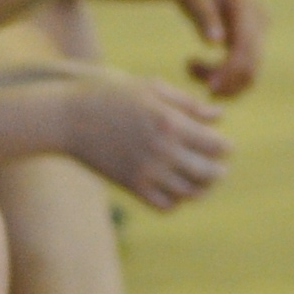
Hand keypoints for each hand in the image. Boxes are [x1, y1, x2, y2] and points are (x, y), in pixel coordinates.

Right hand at [66, 67, 230, 207]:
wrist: (68, 118)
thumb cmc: (110, 95)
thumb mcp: (150, 88)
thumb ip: (187, 103)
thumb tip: (218, 117)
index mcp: (170, 122)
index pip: (216, 145)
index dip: (225, 147)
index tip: (222, 145)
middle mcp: (162, 150)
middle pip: (208, 173)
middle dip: (218, 170)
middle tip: (218, 167)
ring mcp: (146, 171)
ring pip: (190, 193)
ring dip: (201, 188)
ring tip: (200, 180)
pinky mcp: (132, 186)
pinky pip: (165, 205)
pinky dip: (177, 200)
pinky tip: (175, 188)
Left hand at [156, 0, 268, 97]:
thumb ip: (204, 16)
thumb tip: (215, 42)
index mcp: (246, 6)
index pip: (246, 49)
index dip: (230, 72)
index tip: (208, 88)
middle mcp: (259, 19)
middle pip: (252, 66)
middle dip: (226, 82)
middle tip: (192, 78)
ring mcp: (257, 30)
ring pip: (249, 73)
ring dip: (222, 81)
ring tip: (189, 67)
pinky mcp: (249, 38)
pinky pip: (241, 68)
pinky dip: (220, 76)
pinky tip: (193, 65)